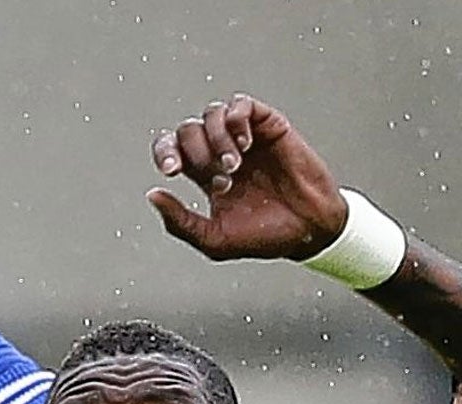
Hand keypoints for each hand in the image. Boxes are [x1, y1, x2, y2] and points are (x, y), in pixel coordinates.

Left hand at [146, 94, 349, 262]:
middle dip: (197, 154)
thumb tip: (152, 196)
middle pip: (187, 129)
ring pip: (211, 114)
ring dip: (217, 139)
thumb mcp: (216, 240)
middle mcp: (220, 151)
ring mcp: (244, 136)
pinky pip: (241, 104)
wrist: (309, 229)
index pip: (171, 149)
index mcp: (204, 175)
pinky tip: (245, 144)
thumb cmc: (266, 237)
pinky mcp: (268, 124)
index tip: (171, 171)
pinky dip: (236, 120)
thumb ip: (181, 222)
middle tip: (221, 180)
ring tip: (235, 166)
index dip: (164, 153)